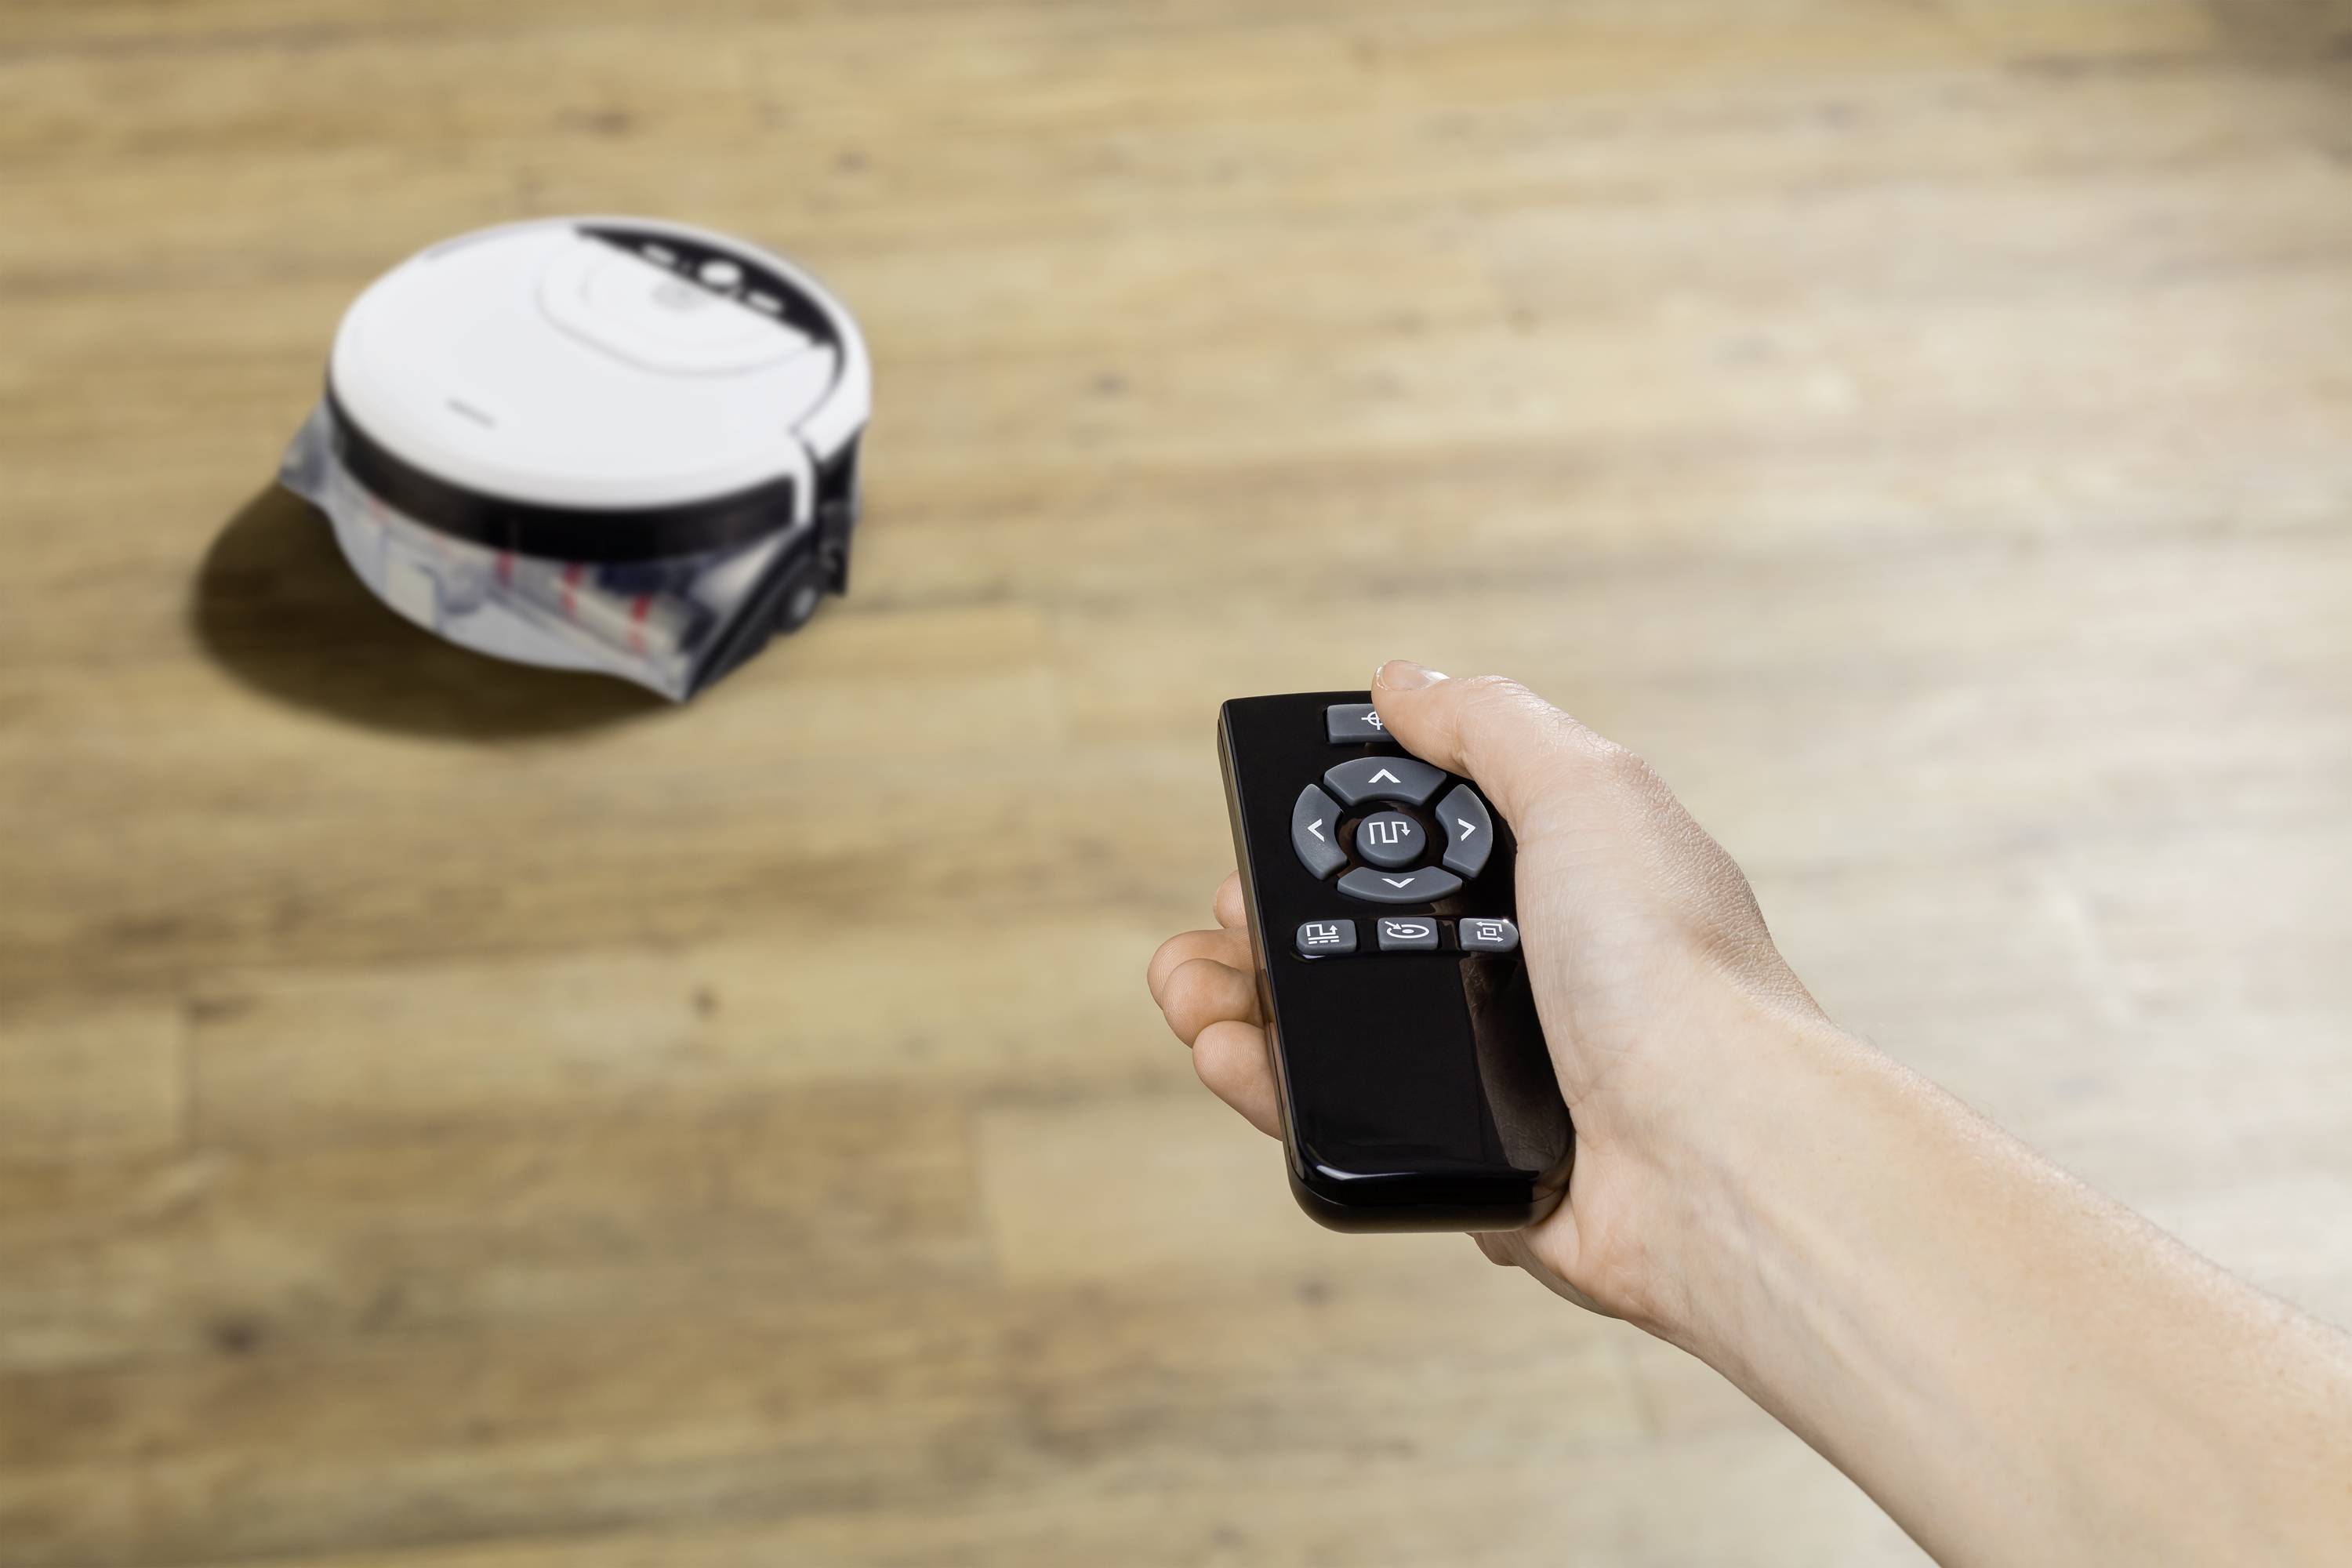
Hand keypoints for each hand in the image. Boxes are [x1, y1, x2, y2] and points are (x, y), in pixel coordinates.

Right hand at [1148, 661, 1833, 1337]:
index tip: (1272, 835)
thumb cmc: (1674, 969)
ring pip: (1329, 1033)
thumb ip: (1487, 726)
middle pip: (1351, 941)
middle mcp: (1520, 975)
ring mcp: (1488, 1073)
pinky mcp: (1461, 1159)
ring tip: (1189, 994)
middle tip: (1225, 926)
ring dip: (1240, 1005)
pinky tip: (1229, 1055)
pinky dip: (1271, 1089)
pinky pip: (1343, 1119)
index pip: (1412, 848)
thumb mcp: (1584, 791)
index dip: (1332, 836)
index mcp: (1551, 883)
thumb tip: (1403, 681)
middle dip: (1262, 926)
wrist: (1713, 1151)